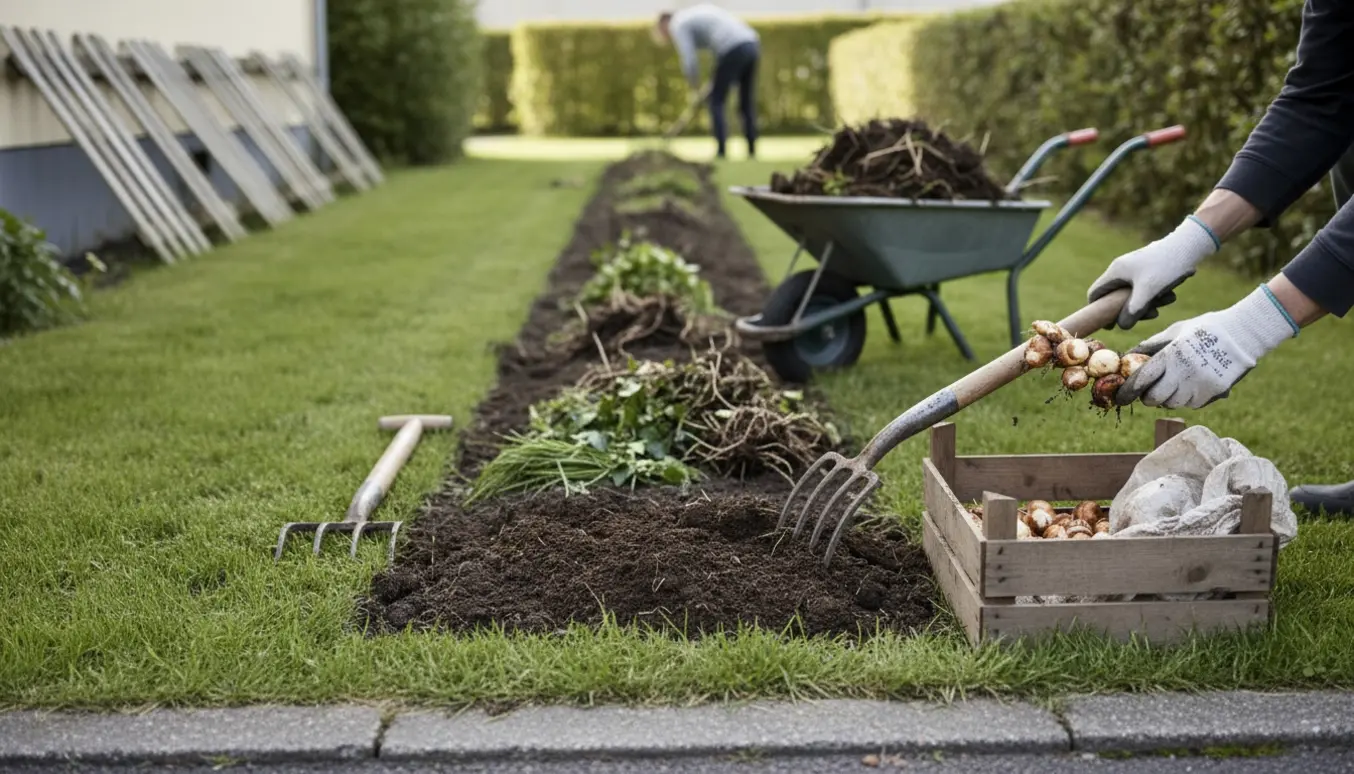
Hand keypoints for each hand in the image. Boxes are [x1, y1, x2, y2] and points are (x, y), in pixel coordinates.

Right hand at [1088, 216, 1219, 329]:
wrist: (1188, 245)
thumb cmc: (1165, 267)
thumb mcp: (1148, 292)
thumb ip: (1133, 310)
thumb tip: (1122, 326)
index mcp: (1115, 272)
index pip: (1095, 293)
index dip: (1098, 310)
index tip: (1109, 324)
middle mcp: (1122, 269)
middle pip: (1116, 297)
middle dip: (1131, 309)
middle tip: (1147, 316)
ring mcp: (1135, 268)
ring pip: (1134, 294)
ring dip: (1148, 302)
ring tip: (1166, 301)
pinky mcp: (1147, 268)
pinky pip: (1145, 288)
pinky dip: (1155, 294)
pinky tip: (1170, 295)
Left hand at [1116, 286, 1298, 408]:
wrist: (1245, 334)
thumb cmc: (1205, 329)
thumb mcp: (1175, 331)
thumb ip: (1150, 346)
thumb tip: (1127, 357)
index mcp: (1172, 356)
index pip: (1142, 380)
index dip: (1127, 391)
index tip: (1119, 396)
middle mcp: (1184, 374)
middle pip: (1154, 399)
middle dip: (1147, 396)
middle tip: (1148, 389)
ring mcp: (1200, 386)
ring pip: (1172, 403)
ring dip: (1167, 397)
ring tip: (1173, 382)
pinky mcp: (1214, 394)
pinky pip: (1191, 403)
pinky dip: (1185, 397)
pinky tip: (1191, 383)